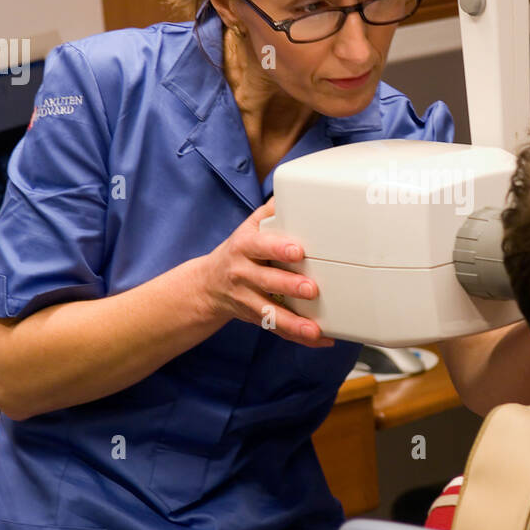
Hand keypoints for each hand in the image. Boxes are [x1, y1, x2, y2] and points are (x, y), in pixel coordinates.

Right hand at [199, 196, 334, 346]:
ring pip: (270, 313)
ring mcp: (247, 299)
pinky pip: (277, 330)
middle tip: (311, 289)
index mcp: (244, 247)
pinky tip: (321, 339)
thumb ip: (271, 212)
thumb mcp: (249, 228)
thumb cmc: (240, 252)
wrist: (208, 284)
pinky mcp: (255, 318)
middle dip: (288, 286)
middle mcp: (242, 274)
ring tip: (315, 329)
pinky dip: (299, 336)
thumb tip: (293, 190)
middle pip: (266, 281)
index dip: (278, 248)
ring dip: (294, 322)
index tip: (297, 252)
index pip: (260, 246)